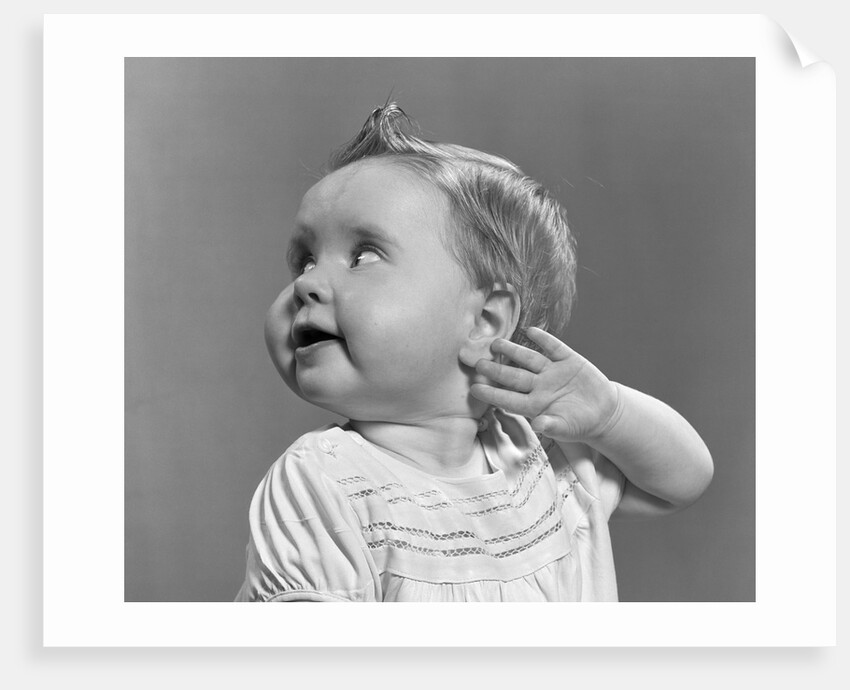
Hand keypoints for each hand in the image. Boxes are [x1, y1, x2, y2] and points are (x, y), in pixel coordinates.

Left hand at [463, 327, 621, 442]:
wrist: (603, 412)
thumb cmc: (580, 424)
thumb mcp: (566, 429)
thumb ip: (552, 427)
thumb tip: (537, 425)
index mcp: (535, 405)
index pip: (509, 399)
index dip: (492, 394)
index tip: (474, 389)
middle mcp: (540, 385)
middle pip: (514, 376)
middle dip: (496, 370)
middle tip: (478, 363)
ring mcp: (553, 371)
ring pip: (529, 359)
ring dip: (513, 351)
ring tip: (496, 343)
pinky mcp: (569, 360)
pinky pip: (554, 348)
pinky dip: (544, 339)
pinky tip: (532, 331)